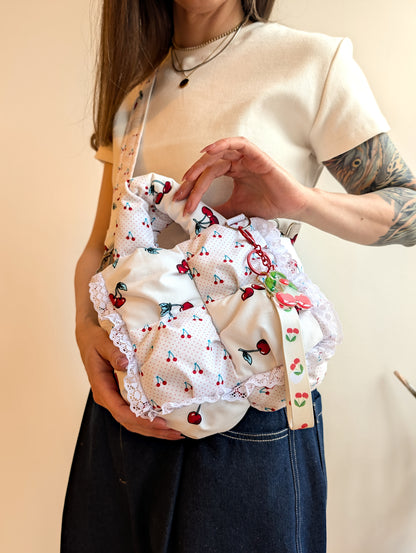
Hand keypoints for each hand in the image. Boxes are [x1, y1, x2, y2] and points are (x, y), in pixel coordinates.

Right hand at [76, 321, 183, 439]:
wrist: (88, 337)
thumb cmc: (95, 340)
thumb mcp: (102, 343)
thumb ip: (113, 353)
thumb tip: (125, 364)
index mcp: (102, 388)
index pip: (121, 412)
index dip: (142, 420)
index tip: (161, 423)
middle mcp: (107, 398)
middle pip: (129, 422)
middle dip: (152, 430)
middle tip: (175, 433)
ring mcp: (114, 398)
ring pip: (132, 421)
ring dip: (153, 429)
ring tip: (175, 433)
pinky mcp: (120, 395)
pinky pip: (134, 412)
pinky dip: (149, 419)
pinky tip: (165, 421)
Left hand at [175, 137, 312, 218]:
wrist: (290, 206)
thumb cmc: (267, 205)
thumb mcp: (235, 209)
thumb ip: (219, 208)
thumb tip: (199, 216)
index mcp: (232, 171)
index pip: (207, 175)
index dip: (193, 187)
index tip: (182, 201)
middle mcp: (238, 162)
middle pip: (209, 164)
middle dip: (192, 178)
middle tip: (181, 193)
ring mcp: (247, 158)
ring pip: (220, 154)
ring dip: (202, 163)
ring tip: (189, 176)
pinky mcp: (257, 155)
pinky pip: (239, 144)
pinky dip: (223, 144)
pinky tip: (209, 151)